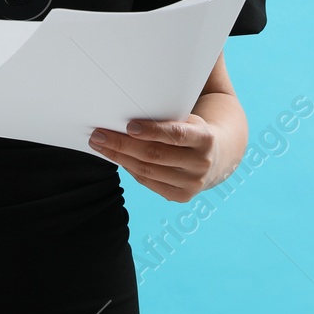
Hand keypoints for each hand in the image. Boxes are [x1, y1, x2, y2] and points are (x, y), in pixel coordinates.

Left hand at [88, 114, 219, 202]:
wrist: (216, 157)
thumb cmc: (192, 131)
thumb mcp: (187, 120)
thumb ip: (165, 119)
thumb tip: (126, 118)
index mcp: (205, 139)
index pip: (176, 135)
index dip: (152, 131)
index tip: (129, 126)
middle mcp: (201, 164)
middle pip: (155, 155)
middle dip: (122, 144)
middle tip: (98, 135)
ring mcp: (192, 183)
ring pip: (148, 171)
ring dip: (119, 157)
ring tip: (100, 145)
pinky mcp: (181, 196)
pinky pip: (148, 182)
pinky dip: (129, 169)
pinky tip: (117, 158)